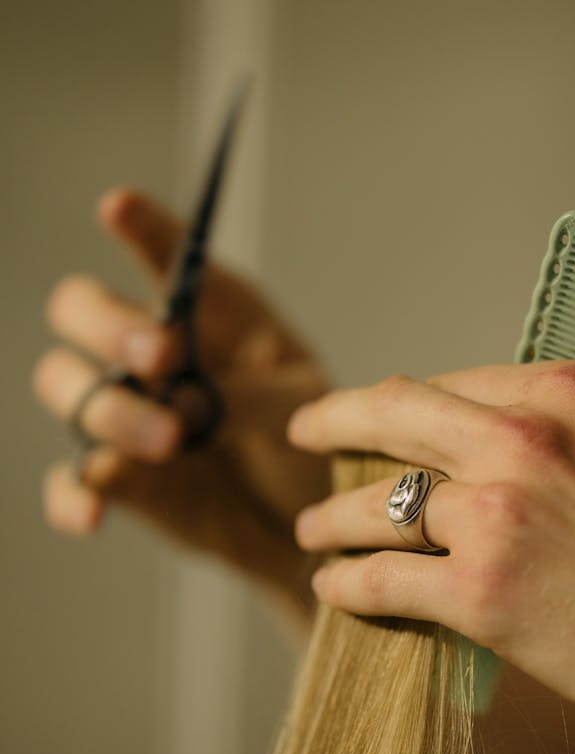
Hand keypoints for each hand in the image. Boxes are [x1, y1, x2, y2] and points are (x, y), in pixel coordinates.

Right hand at [34, 189, 328, 614]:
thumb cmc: (311, 448)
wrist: (308, 529)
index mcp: (209, 315)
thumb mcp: (304, 413)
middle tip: (162, 355)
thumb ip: (253, 399)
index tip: (118, 207)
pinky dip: (74, 496)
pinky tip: (95, 514)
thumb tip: (181, 403)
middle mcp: (153, 355)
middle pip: (82, 308)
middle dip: (110, 324)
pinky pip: (71, 480)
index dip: (140, 227)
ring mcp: (126, 413)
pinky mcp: (118, 478)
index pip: (164, 254)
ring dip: (110, 409)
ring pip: (68, 385)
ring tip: (173, 441)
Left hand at [288, 351, 574, 751]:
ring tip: (313, 529)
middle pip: (394, 416)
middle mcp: (526, 441)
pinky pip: (384, 577)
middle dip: (335, 422)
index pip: (456, 383)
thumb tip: (565, 374)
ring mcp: (499, 516)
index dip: (407, 401)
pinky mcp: (483, 594)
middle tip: (307, 433)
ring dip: (332, 517)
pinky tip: (333, 585)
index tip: (380, 413)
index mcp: (574, 392)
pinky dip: (346, 582)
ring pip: (380, 504)